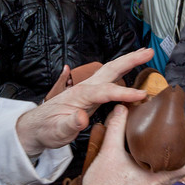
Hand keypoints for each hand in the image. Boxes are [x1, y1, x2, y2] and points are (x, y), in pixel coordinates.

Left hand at [16, 48, 153, 154]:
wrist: (36, 127)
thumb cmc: (46, 130)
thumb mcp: (57, 131)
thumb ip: (70, 124)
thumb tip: (82, 117)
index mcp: (79, 95)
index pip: (105, 91)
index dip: (124, 92)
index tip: (141, 95)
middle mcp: (85, 88)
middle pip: (110, 70)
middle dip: (130, 60)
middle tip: (149, 52)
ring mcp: (88, 90)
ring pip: (110, 71)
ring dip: (128, 62)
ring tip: (145, 54)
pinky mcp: (90, 95)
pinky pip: (110, 80)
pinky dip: (123, 72)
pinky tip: (131, 72)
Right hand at [82, 104, 184, 184]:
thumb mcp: (108, 152)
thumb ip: (116, 128)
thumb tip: (121, 109)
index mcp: (158, 179)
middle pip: (177, 169)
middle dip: (174, 152)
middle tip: (168, 137)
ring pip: (164, 177)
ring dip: (161, 163)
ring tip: (153, 147)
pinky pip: (154, 184)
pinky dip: (152, 172)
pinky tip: (139, 163)